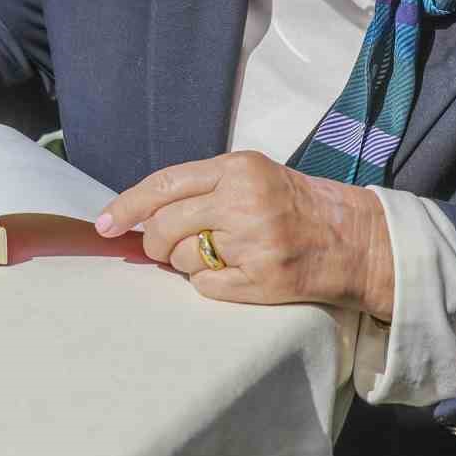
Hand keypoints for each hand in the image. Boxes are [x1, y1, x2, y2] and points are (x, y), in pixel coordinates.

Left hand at [95, 151, 395, 318]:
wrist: (352, 238)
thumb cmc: (293, 204)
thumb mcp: (250, 175)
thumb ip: (200, 187)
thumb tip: (140, 212)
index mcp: (236, 168)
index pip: (163, 185)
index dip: (126, 206)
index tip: (102, 223)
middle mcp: (242, 201)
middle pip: (163, 227)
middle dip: (154, 243)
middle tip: (163, 247)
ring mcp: (253, 242)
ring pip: (182, 259)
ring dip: (185, 263)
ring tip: (216, 254)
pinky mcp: (261, 279)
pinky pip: (205, 286)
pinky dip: (208, 283)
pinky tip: (233, 272)